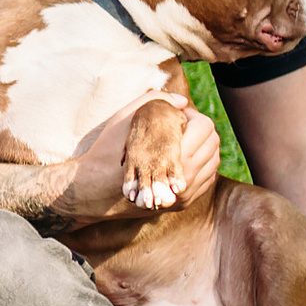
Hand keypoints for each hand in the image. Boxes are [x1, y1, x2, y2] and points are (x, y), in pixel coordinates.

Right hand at [60, 96, 219, 224]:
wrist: (93, 189)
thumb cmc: (106, 150)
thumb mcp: (126, 117)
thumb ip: (156, 101)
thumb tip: (183, 101)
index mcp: (176, 155)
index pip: (205, 127)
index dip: (194, 115)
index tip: (179, 114)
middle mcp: (186, 178)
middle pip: (213, 144)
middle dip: (201, 130)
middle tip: (183, 125)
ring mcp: (186, 194)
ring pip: (212, 162)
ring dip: (204, 147)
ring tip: (185, 140)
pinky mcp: (182, 203)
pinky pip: (207, 179)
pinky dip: (202, 165)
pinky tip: (186, 157)